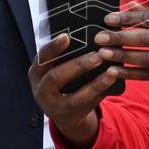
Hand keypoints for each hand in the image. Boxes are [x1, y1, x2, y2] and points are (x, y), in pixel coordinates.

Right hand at [28, 33, 117, 148]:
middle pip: (56, 78)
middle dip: (78, 65)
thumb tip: (87, 31)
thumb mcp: (54, 69)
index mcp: (36, 74)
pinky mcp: (71, 117)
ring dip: (95, 84)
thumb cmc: (61, 81)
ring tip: (111, 72)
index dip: (53, 48)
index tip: (66, 36)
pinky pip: (88, 106)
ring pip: (76, 97)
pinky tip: (112, 84)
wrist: (62, 113)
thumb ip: (63, 55)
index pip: (41, 59)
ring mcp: (55, 107)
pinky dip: (101, 94)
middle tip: (98, 55)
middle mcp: (41, 91)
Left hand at [94, 3, 148, 81]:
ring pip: (147, 59)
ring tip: (103, 54)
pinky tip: (113, 71)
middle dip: (121, 38)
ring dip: (123, 56)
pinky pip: (148, 75)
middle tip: (100, 38)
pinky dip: (129, 74)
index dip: (127, 18)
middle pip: (147, 38)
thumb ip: (148, 12)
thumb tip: (127, 4)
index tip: (108, 19)